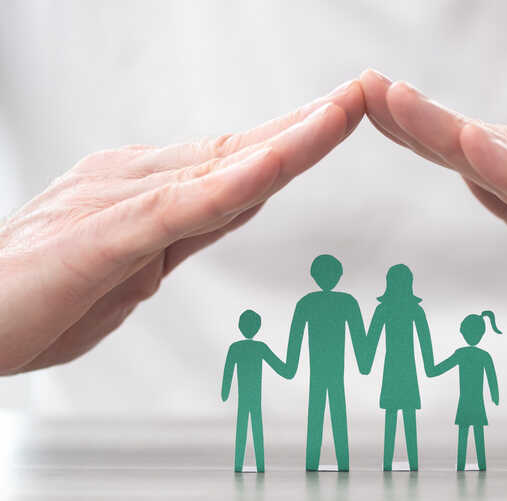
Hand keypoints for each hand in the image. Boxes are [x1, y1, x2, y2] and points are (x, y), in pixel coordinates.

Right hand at [0, 80, 364, 373]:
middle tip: (365, 93)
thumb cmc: (39, 298)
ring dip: (290, 137)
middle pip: (241, 148)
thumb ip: (178, 237)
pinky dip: (236, 185)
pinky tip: (277, 165)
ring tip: (346, 108)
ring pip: (223, 165)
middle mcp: (137, 179)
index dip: (294, 138)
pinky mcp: (103, 237)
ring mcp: (120, 202)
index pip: (236, 159)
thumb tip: (222, 213)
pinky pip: (182, 207)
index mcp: (146, 189)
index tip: (342, 119)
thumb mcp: (130, 268)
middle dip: (309, 122)